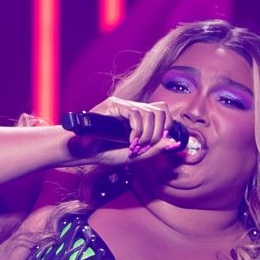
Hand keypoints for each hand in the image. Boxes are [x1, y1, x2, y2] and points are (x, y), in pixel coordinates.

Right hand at [67, 96, 182, 168]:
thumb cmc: (107, 153)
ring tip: (136, 145)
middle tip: (145, 147)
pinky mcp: (113, 104)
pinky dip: (137, 130)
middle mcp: (134, 108)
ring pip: (150, 113)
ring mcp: (124, 104)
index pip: (164, 112)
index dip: (166, 127)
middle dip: (158, 133)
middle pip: (161, 111)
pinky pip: (135, 113)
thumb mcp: (137, 155)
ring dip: (147, 134)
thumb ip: (155, 149)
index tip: (157, 143)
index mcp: (141, 117)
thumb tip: (173, 141)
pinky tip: (130, 140)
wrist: (85, 152)